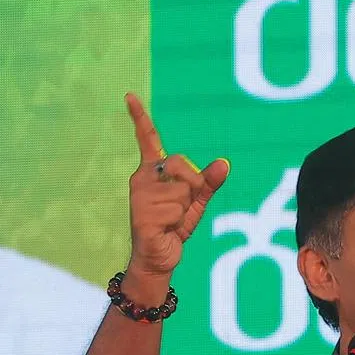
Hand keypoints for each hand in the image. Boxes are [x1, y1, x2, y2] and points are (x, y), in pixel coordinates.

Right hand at [125, 92, 228, 281]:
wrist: (158, 259)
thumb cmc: (173, 228)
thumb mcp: (195, 203)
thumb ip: (209, 183)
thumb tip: (224, 163)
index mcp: (152, 171)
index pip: (148, 139)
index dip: (140, 117)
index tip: (130, 96)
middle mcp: (142, 178)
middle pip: (181, 164)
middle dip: (193, 185)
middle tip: (181, 207)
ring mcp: (140, 196)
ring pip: (183, 190)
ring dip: (185, 209)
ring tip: (171, 221)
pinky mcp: (142, 214)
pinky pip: (177, 209)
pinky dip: (179, 222)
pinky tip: (165, 229)